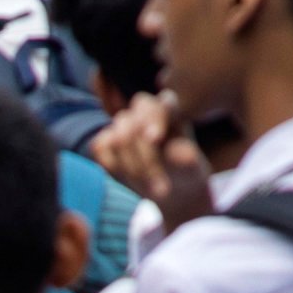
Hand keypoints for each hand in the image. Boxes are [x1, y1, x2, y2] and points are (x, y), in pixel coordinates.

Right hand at [97, 93, 218, 226]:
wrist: (170, 189)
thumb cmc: (184, 171)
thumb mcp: (193, 166)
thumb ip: (185, 157)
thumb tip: (173, 153)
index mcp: (169, 109)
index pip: (161, 102)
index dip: (155, 117)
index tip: (155, 139)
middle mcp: (144, 111)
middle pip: (136, 124)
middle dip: (146, 159)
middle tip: (162, 190)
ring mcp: (123, 125)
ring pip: (117, 138)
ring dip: (132, 169)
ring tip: (150, 190)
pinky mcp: (105, 141)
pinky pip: (99, 147)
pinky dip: (113, 167)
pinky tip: (128, 182)